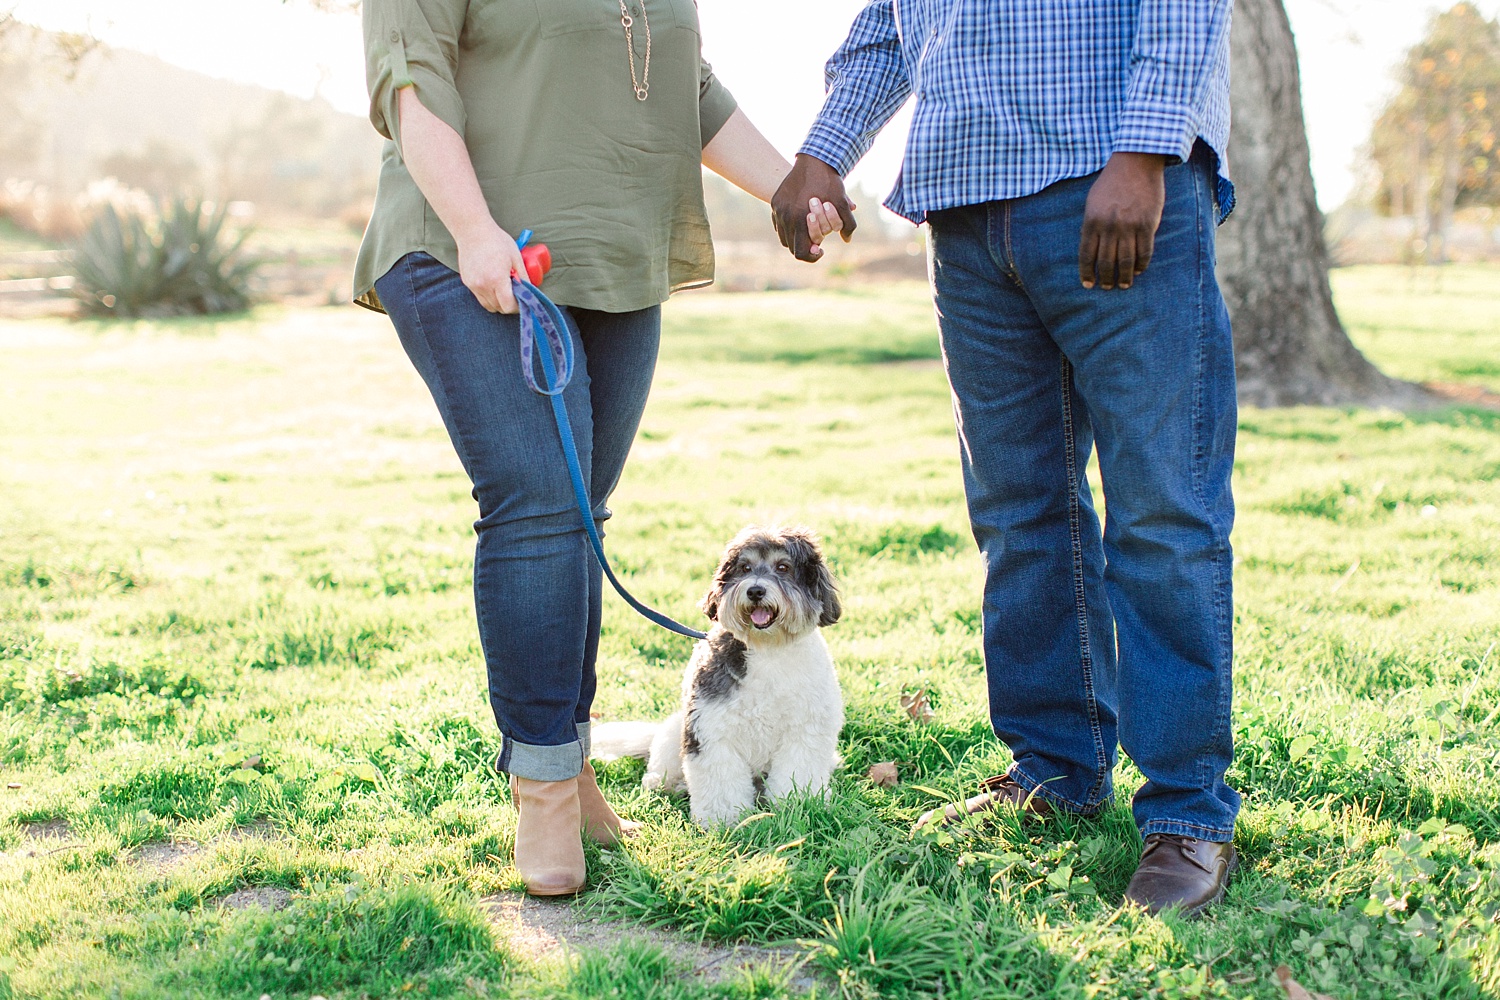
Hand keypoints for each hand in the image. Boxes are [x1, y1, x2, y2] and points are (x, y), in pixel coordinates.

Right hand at [455, 221, 529, 313]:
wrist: (472, 230)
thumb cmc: (496, 240)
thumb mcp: (516, 257)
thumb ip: (523, 277)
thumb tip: (530, 291)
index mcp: (497, 279)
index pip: (509, 306)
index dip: (518, 307)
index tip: (523, 301)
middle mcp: (483, 285)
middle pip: (499, 308)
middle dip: (509, 305)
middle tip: (516, 295)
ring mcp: (473, 285)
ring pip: (489, 305)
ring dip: (498, 302)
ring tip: (504, 289)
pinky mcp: (467, 282)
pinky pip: (480, 297)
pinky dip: (488, 296)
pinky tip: (493, 284)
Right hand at [772, 154, 855, 261]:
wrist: (814, 160)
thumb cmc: (829, 182)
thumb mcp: (842, 203)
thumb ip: (848, 225)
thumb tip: (847, 240)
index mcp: (800, 219)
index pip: (801, 252)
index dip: (812, 256)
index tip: (821, 250)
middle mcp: (785, 216)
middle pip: (792, 247)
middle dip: (805, 245)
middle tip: (817, 240)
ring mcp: (778, 210)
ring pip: (784, 237)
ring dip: (796, 238)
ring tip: (809, 230)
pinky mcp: (775, 203)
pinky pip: (779, 224)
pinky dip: (789, 227)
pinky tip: (800, 219)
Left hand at [1078, 152, 1166, 289]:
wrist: (1136, 163)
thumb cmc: (1111, 183)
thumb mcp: (1092, 202)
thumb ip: (1091, 226)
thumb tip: (1092, 250)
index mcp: (1092, 221)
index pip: (1087, 255)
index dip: (1087, 273)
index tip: (1088, 285)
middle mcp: (1109, 226)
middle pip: (1106, 262)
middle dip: (1106, 279)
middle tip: (1107, 287)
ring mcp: (1129, 226)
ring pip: (1125, 261)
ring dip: (1124, 277)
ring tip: (1124, 285)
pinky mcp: (1148, 224)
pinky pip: (1144, 251)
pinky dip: (1141, 264)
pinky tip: (1138, 270)